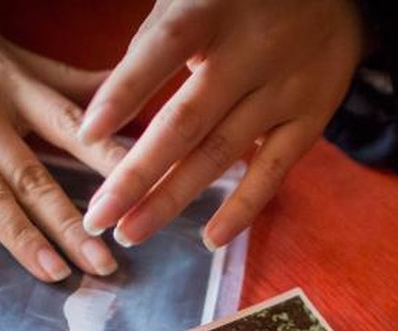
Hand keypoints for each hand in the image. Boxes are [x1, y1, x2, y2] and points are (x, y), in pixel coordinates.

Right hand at [0, 0, 126, 280]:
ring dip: (18, 233)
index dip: (110, 165)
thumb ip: (62, 82)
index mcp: (11, 84)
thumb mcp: (3, 51)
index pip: (73, 127)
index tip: (145, 199)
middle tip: (107, 265)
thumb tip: (126, 94)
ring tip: (53, 273)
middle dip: (73, 220)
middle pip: (32, 171)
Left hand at [79, 0, 364, 248]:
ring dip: (171, 199)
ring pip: (220, 153)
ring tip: (130, 233)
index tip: (87, 133)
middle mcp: (251, 52)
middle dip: (137, 174)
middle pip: (186, 121)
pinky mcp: (310, 120)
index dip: (125, 92)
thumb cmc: (241, 2)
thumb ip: (155, 43)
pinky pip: (272, 171)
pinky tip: (209, 240)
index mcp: (212, 10)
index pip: (164, 50)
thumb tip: (111, 108)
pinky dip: (242, 209)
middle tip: (98, 216)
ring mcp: (284, 90)